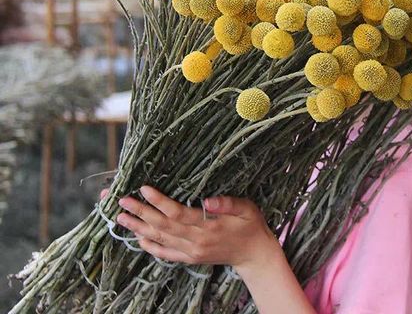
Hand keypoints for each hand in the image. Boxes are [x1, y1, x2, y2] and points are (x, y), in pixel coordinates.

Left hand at [111, 186, 281, 272]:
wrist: (254, 254)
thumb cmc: (250, 225)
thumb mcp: (246, 208)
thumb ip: (227, 204)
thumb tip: (208, 199)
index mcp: (208, 226)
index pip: (177, 213)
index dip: (159, 202)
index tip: (144, 189)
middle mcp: (196, 241)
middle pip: (163, 226)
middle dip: (141, 213)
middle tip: (122, 201)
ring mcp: (191, 252)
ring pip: (160, 240)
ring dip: (139, 228)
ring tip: (121, 218)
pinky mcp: (190, 258)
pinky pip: (166, 254)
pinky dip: (150, 247)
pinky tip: (138, 239)